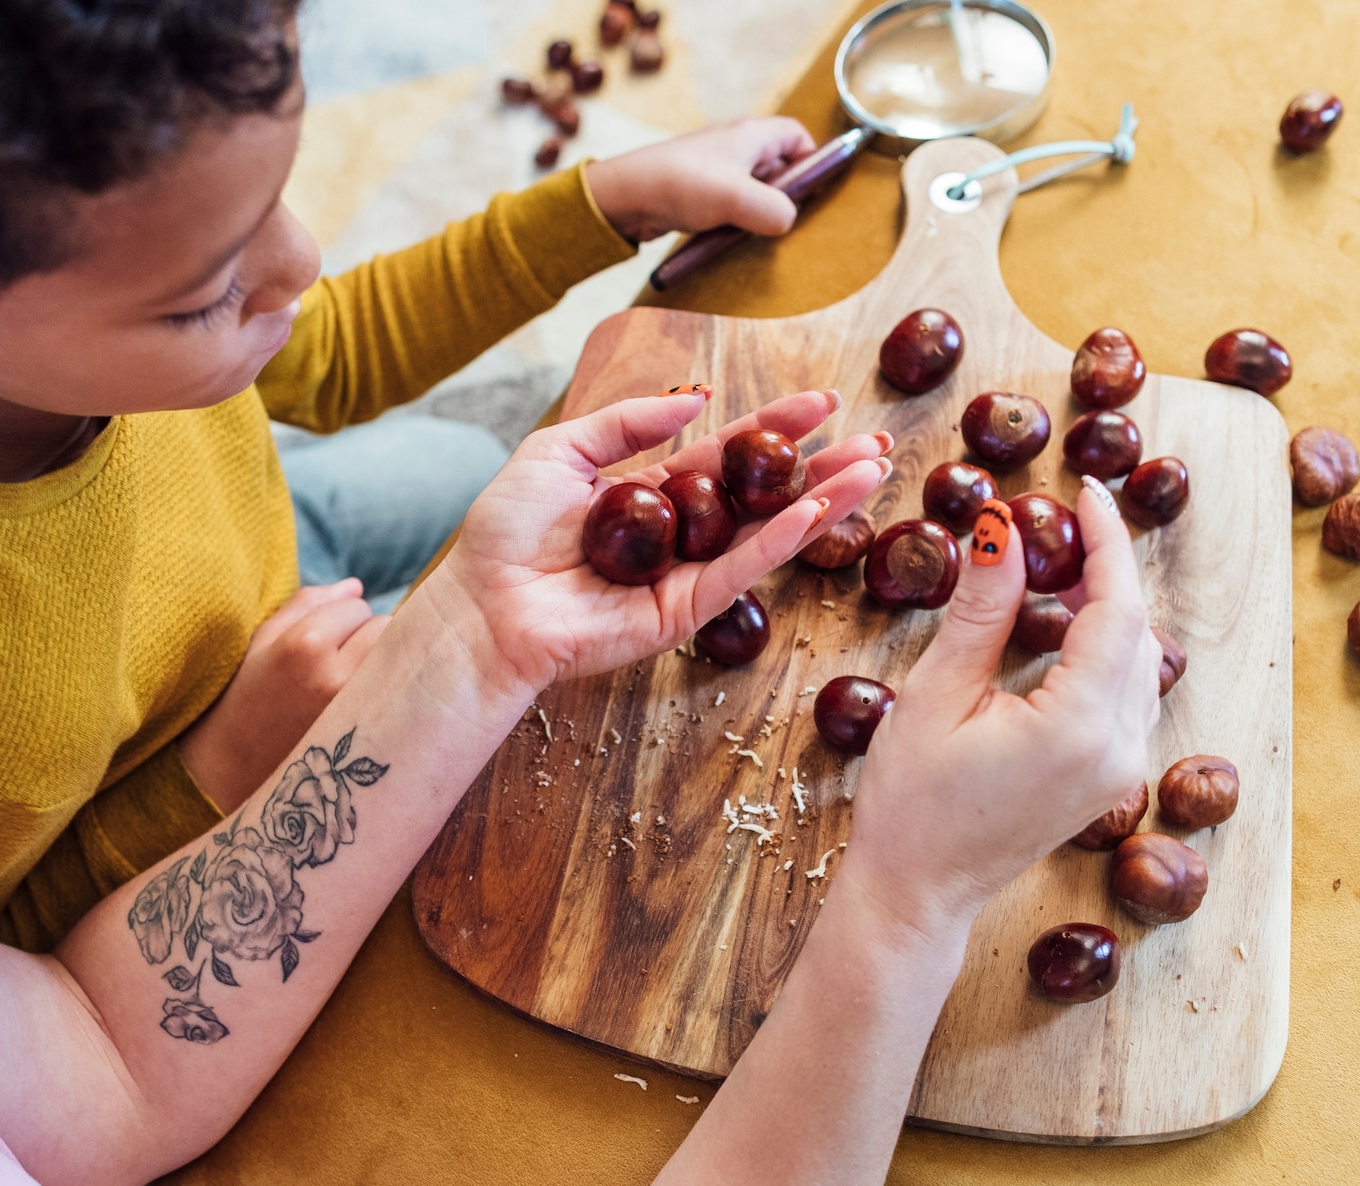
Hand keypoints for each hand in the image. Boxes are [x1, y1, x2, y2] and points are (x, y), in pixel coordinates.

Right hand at [176, 580, 385, 809]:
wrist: (232, 773)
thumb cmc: (247, 698)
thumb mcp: (262, 641)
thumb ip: (308, 603)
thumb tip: (357, 586)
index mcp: (304, 645)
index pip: (357, 606)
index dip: (342, 621)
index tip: (321, 643)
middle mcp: (336, 676)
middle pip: (387, 627)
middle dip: (368, 638)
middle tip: (339, 664)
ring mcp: (359, 709)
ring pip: (401, 659)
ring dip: (385, 664)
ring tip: (350, 686)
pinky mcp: (374, 737)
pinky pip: (404, 694)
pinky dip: (393, 693)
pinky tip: (369, 706)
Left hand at [417, 389, 888, 702]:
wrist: (484, 606)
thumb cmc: (506, 532)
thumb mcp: (561, 450)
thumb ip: (628, 423)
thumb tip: (697, 399)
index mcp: (651, 492)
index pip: (727, 453)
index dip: (775, 426)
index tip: (824, 400)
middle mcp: (679, 533)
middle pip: (763, 493)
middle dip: (820, 466)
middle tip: (876, 441)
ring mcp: (686, 574)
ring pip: (767, 532)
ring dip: (823, 501)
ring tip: (872, 470)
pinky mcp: (685, 612)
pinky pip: (741, 570)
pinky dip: (781, 541)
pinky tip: (818, 510)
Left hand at [585, 118, 818, 242]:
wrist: (624, 196)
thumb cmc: (679, 185)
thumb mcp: (737, 198)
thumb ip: (775, 209)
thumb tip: (788, 220)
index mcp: (752, 135)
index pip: (798, 136)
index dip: (812, 161)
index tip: (812, 191)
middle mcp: (736, 145)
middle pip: (780, 164)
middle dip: (786, 192)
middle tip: (782, 218)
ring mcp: (717, 168)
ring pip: (756, 187)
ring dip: (758, 210)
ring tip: (752, 229)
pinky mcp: (700, 189)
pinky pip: (732, 202)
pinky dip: (736, 218)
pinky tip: (728, 234)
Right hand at [839, 476, 1160, 935]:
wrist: (916, 893)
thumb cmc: (912, 805)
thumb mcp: (938, 694)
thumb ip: (982, 609)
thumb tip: (1001, 527)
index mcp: (1079, 727)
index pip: (1117, 610)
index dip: (1106, 542)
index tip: (1085, 492)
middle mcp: (1118, 749)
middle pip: (1135, 632)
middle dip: (1102, 570)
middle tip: (1049, 527)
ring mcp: (1120, 769)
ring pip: (1135, 663)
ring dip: (1101, 611)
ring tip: (1044, 573)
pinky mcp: (1108, 778)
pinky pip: (1122, 695)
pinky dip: (1098, 652)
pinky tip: (1050, 632)